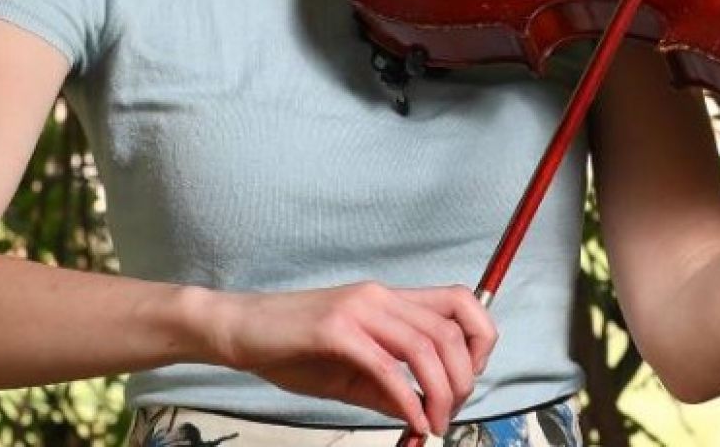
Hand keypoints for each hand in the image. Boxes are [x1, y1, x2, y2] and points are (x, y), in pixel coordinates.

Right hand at [206, 281, 496, 434]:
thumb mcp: (350, 368)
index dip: (479, 339)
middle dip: (463, 378)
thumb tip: (422, 410)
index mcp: (388, 299)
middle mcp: (380, 296)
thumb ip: (388, 386)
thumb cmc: (291, 345)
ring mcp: (359, 310)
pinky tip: (412, 421)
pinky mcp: (335, 330)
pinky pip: (386, 366)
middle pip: (450, 329)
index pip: (459, 301)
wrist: (241, 328)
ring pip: (426, 346)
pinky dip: (408, 399)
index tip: (470, 379)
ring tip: (435, 423)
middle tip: (451, 413)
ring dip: (441, 392)